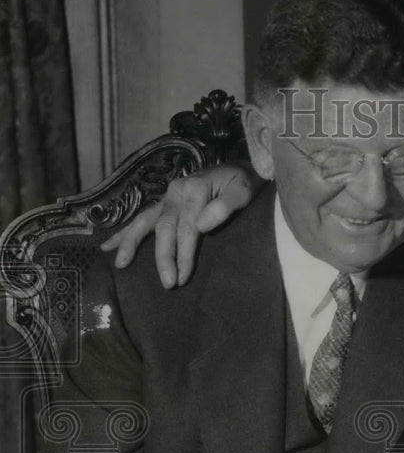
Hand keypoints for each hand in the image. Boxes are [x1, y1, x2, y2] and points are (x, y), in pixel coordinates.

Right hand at [100, 163, 256, 287]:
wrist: (242, 169)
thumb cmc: (245, 183)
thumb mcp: (243, 191)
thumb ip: (224, 206)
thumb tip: (201, 225)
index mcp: (194, 188)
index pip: (187, 227)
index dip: (184, 253)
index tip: (183, 277)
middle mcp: (176, 191)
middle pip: (165, 228)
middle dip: (164, 257)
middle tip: (168, 283)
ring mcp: (168, 196)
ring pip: (145, 221)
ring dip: (131, 243)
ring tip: (121, 264)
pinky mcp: (166, 202)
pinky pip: (143, 219)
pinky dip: (126, 233)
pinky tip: (109, 246)